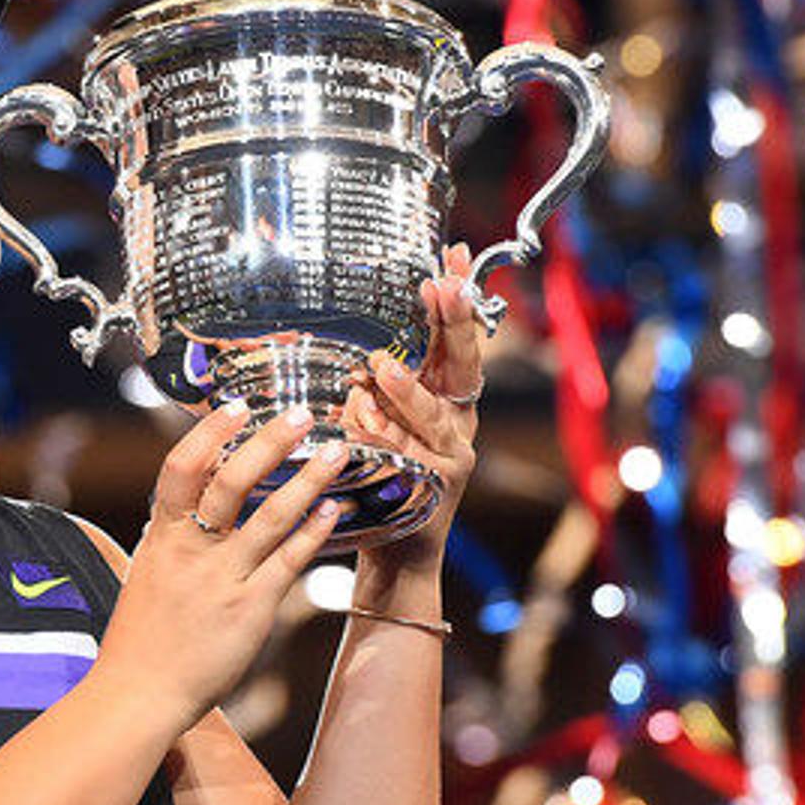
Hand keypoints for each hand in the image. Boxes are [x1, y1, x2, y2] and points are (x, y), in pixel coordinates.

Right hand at [90, 402, 348, 731]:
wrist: (138, 695)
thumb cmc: (139, 638)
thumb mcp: (145, 573)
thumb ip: (168, 537)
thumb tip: (180, 506)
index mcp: (161, 536)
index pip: (180, 468)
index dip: (209, 433)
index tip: (236, 406)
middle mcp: (191, 551)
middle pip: (231, 481)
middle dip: (269, 441)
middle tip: (302, 413)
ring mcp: (222, 579)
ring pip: (271, 516)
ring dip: (307, 479)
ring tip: (337, 452)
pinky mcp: (251, 609)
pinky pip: (289, 561)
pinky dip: (314, 531)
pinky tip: (336, 510)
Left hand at [339, 242, 483, 561]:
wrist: (397, 548)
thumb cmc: (381, 473)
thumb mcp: (374, 414)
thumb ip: (370, 381)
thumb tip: (341, 340)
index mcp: (446, 393)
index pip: (456, 334)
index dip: (459, 297)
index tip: (455, 256)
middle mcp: (458, 417)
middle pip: (463, 363)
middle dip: (454, 323)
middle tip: (441, 288)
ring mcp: (454, 452)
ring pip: (434, 416)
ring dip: (408, 392)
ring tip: (381, 369)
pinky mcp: (440, 486)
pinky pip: (412, 458)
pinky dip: (388, 443)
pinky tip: (363, 427)